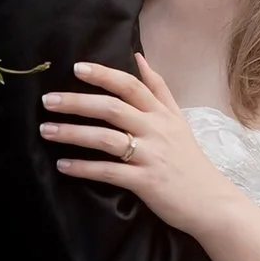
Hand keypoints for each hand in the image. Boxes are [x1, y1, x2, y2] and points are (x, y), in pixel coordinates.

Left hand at [42, 56, 252, 239]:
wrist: (212, 202)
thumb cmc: (189, 160)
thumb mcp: (178, 120)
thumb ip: (158, 89)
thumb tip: (138, 58)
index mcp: (162, 114)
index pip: (130, 86)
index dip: (104, 75)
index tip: (77, 68)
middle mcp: (156, 130)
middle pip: (113, 108)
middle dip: (77, 102)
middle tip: (48, 100)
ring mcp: (151, 156)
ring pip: (107, 139)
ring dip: (73, 133)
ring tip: (47, 130)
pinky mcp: (146, 182)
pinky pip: (109, 172)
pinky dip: (84, 168)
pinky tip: (63, 165)